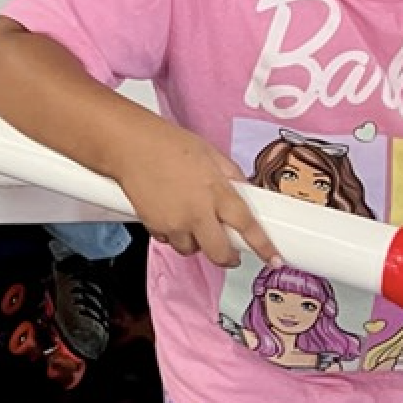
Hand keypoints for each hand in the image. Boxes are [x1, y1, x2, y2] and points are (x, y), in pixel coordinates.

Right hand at [115, 119, 276, 269]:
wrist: (128, 145)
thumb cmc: (167, 143)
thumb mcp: (210, 154)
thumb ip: (230, 176)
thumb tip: (244, 191)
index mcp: (216, 190)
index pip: (247, 225)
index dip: (264, 246)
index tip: (274, 259)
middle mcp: (197, 211)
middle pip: (220, 253)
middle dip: (228, 257)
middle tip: (230, 251)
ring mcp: (174, 222)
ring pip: (192, 250)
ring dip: (196, 242)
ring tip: (191, 221)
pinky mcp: (154, 227)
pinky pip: (170, 241)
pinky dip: (174, 234)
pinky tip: (170, 214)